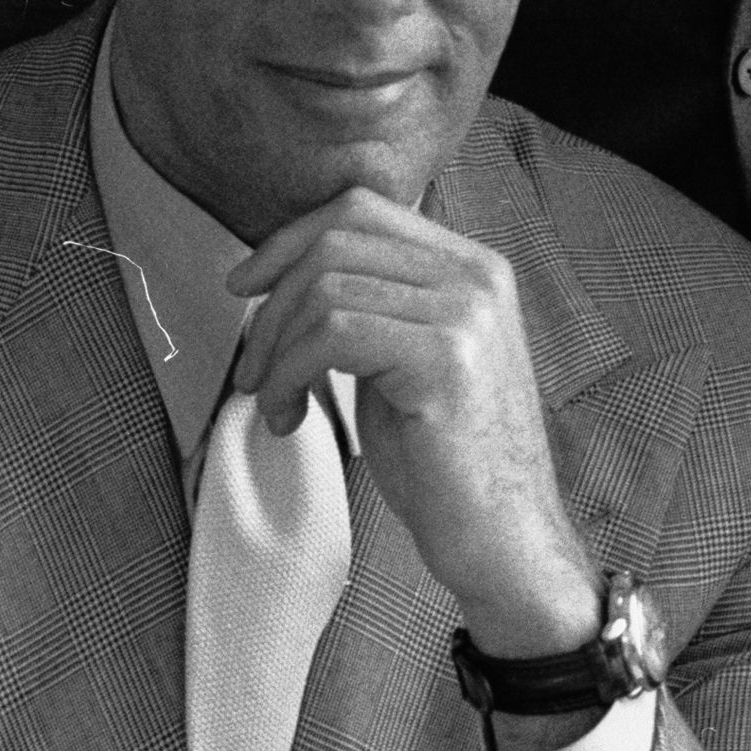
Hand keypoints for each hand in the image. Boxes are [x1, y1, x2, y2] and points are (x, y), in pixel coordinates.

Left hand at [221, 191, 589, 648]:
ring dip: (275, 349)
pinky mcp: (445, 358)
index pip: (361, 208)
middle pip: (337, 240)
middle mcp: (478, 276)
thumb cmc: (447, 465)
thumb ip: (372, 307)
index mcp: (474, 267)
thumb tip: (285, 276)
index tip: (244, 285)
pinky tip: (290, 416)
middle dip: (272, 301)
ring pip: (326, 288)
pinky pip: (331, 336)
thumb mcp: (408, 362)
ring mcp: (467, 312)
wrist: (506, 542)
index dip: (289, 240)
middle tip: (250, 366)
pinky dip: (288, 374)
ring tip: (273, 402)